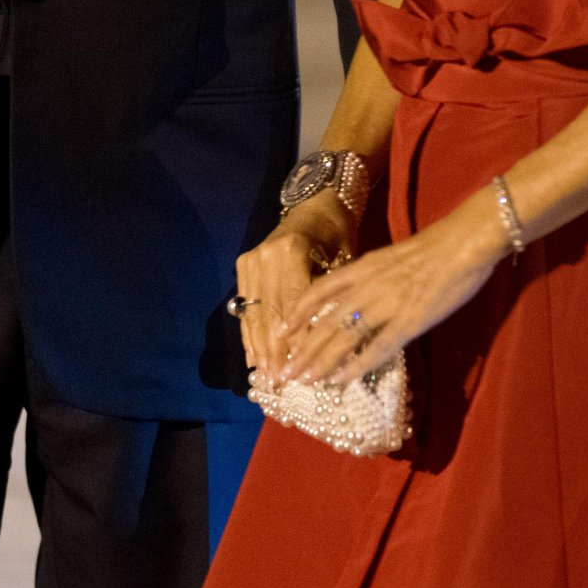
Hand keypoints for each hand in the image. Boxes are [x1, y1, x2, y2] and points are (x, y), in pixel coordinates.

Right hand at [233, 192, 357, 384]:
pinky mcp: (244, 263)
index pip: (294, 304)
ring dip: (259, 347)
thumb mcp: (343, 261)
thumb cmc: (337, 233)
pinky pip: (245, 305)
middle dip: (274, 351)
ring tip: (264, 377)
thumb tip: (327, 343)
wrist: (316, 204)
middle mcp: (267, 255)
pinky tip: (253, 356)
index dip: (295, 339)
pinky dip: (249, 332)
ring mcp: (252, 259)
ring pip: (255, 312)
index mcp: (293, 250)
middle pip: (270, 312)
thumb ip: (330, 297)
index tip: (299, 370)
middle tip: (279, 383)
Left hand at [277, 190, 506, 386]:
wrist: (462, 242)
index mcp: (362, 267)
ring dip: (322, 361)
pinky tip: (342, 381)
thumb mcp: (390, 257)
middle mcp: (367, 285)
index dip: (298, 313)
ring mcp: (387, 303)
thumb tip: (356, 295)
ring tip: (305, 381)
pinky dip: (357, 365)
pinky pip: (377, 347)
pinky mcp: (409, 321)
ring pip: (344, 336)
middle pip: (325, 320)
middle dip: (303, 349)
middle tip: (285, 372)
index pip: (319, 291)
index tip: (282, 333)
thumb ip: (371, 276)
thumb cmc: (432, 248)